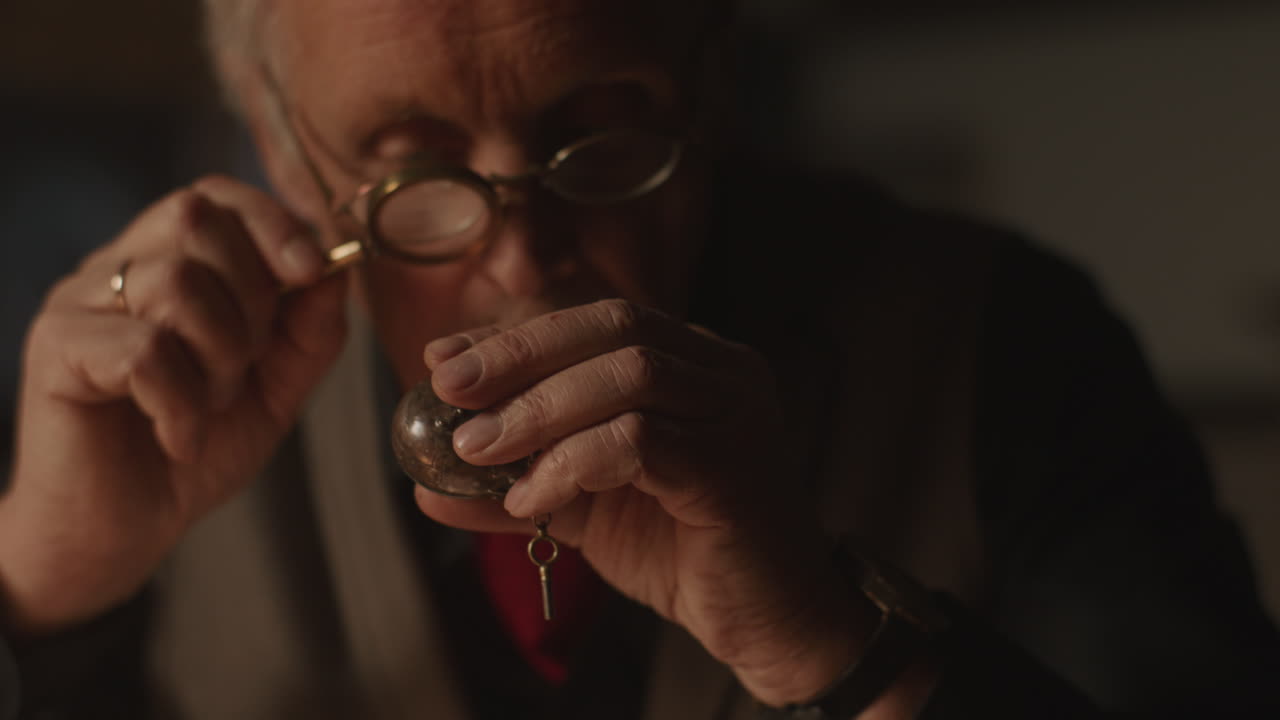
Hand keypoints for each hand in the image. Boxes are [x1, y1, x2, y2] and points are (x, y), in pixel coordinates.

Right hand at [0, 176, 346, 636]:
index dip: (272, 221)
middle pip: (195, 218)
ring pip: (176, 283)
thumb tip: (339, 268)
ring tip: (210, 405)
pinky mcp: (54, 350)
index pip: (217, 196)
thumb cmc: (194, 451)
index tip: (310, 272)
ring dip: (220, 356)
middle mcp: (117, 268)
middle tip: (245, 366)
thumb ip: (311, 332)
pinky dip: (183, 403)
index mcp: (168, 263)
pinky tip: (180, 438)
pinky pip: (143, 350)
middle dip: (251, 298)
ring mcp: (78, 303)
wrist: (120, 532)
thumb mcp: (275, 391)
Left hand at [414, 299, 871, 705]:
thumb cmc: (681, 551)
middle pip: (613, 325)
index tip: (444, 360)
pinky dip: (571, 462)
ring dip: (539, 408)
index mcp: (693, 361)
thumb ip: (517, 482)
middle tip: (448, 390)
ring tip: (478, 451)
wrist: (763, 619)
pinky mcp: (733, 466)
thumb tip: (428, 485)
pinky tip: (532, 496)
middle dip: (520, 353)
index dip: (518, 335)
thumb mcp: (583, 507)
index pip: (597, 321)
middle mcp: (722, 371)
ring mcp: (735, 412)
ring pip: (628, 374)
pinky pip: (638, 441)